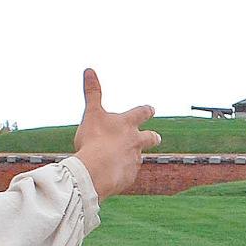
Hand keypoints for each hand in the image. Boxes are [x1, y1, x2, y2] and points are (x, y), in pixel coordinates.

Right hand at [72, 68, 160, 198]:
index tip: (151, 109)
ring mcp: (134, 160)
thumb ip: (92, 92)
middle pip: (150, 138)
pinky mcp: (129, 177)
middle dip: (153, 137)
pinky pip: (127, 174)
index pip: (141, 113)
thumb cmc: (94, 140)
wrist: (97, 170)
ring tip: (122, 159)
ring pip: (138, 158)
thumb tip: (89, 69)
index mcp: (127, 125)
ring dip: (133, 157)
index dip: (146, 111)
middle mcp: (135, 142)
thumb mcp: (91, 113)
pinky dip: (121, 173)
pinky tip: (112, 175)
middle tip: (157, 137)